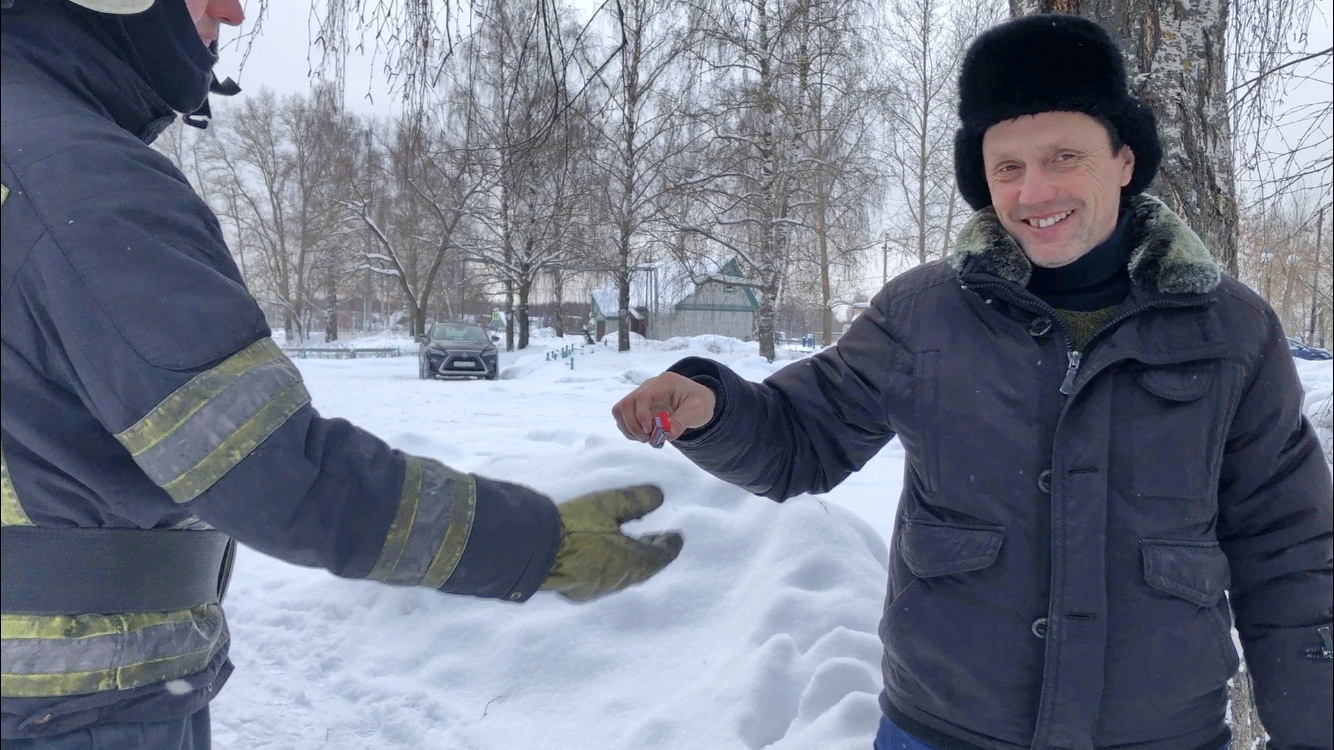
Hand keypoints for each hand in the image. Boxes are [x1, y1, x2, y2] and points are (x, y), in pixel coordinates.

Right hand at [540, 485, 683, 601]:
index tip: (677, 537)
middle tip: (661, 541)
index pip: (659, 556)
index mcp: (630, 562)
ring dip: (634, 561)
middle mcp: (617, 580)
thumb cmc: (574, 527)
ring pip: (624, 575)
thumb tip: (659, 497)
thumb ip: (636, 500)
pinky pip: (605, 578)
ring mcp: (596, 588)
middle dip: (653, 553)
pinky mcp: (577, 590)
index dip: (670, 546)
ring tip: (636, 546)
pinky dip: (614, 566)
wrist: (532, 551)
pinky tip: (606, 557)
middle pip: (643, 569)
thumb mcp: (608, 505)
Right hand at [612, 372, 716, 443]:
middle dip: (633, 425)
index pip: (643, 396)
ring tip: (646, 438)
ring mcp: (641, 395)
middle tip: (647, 438)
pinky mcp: (637, 406)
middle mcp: (648, 387)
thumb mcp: (698, 411)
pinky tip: (644, 436)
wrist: (698, 400)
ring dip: (629, 428)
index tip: (650, 431)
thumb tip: (667, 434)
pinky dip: (629, 430)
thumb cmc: (699, 402)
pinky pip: (623, 417)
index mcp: (664, 383)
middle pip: (626, 403)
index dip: (642, 415)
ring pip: (620, 410)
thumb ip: (682, 422)